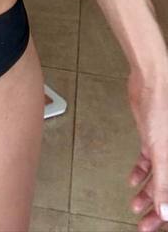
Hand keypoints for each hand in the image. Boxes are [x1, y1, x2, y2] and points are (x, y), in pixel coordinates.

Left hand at [127, 66, 167, 229]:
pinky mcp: (153, 137)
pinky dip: (141, 172)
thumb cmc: (161, 109)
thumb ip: (164, 183)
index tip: (157, 228)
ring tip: (135, 206)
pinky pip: (149, 161)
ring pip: (158, 177)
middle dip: (156, 209)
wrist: (151, 82)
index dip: (167, 214)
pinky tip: (133, 181)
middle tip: (144, 225)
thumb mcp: (162, 152)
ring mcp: (165, 147)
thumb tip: (166, 211)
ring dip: (147, 193)